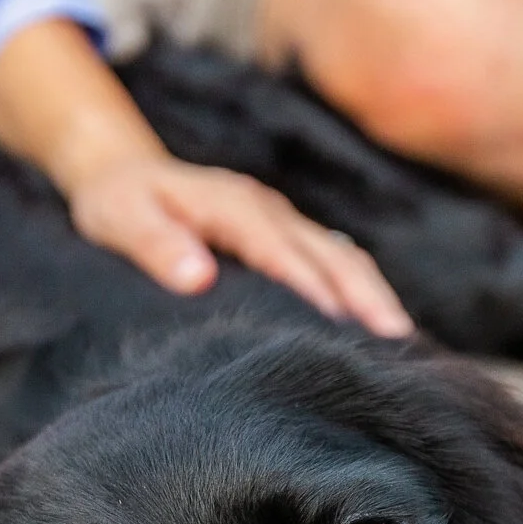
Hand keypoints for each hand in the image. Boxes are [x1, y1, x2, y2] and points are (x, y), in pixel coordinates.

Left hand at [66, 153, 413, 337]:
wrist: (125, 176)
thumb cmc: (119, 205)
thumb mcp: (119, 219)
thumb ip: (154, 245)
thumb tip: (198, 277)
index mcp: (232, 204)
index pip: (279, 249)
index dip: (310, 285)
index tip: (337, 325)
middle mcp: (269, 209)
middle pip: (332, 252)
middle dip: (367, 296)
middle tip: (398, 344)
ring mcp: (285, 221)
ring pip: (344, 258)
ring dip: (374, 298)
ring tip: (403, 348)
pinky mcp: (289, 237)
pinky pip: (336, 263)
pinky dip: (362, 294)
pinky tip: (379, 332)